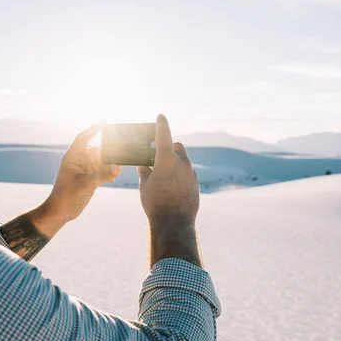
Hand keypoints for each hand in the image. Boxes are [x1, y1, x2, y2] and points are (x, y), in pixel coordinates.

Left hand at [31, 123, 120, 237]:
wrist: (60, 212)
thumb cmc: (66, 196)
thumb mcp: (85, 185)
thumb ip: (102, 175)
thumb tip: (118, 167)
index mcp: (72, 158)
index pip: (83, 138)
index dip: (93, 129)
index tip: (105, 123)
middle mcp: (78, 161)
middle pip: (96, 150)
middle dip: (108, 151)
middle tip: (121, 151)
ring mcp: (84, 170)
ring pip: (100, 161)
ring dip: (109, 164)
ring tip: (119, 167)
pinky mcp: (89, 178)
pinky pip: (102, 171)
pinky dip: (108, 173)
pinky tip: (114, 178)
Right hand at [138, 115, 202, 267]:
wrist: (174, 224)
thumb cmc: (155, 204)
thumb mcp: (145, 187)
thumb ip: (145, 173)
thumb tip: (144, 166)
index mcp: (166, 160)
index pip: (164, 135)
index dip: (161, 124)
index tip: (161, 116)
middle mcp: (181, 163)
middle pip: (177, 147)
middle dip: (169, 147)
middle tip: (160, 152)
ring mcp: (191, 174)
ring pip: (183, 161)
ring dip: (175, 162)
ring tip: (164, 171)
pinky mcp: (195, 184)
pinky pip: (187, 174)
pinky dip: (180, 175)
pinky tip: (172, 185)